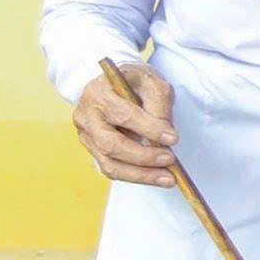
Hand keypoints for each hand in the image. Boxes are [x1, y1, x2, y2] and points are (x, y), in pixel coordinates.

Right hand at [71, 62, 179, 186]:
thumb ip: (159, 105)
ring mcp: (86, 136)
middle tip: (170, 159)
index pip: (123, 115)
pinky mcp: (92, 150)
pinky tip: (155, 176)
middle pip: (111, 144)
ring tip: (168, 178)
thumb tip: (165, 137)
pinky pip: (111, 169)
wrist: (114, 85)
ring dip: (141, 174)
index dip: (149, 129)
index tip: (173, 138)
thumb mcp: (152, 82)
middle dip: (143, 156)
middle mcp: (86, 116)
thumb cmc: (135, 82)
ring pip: (109, 163)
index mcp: (99, 93)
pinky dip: (135, 176)